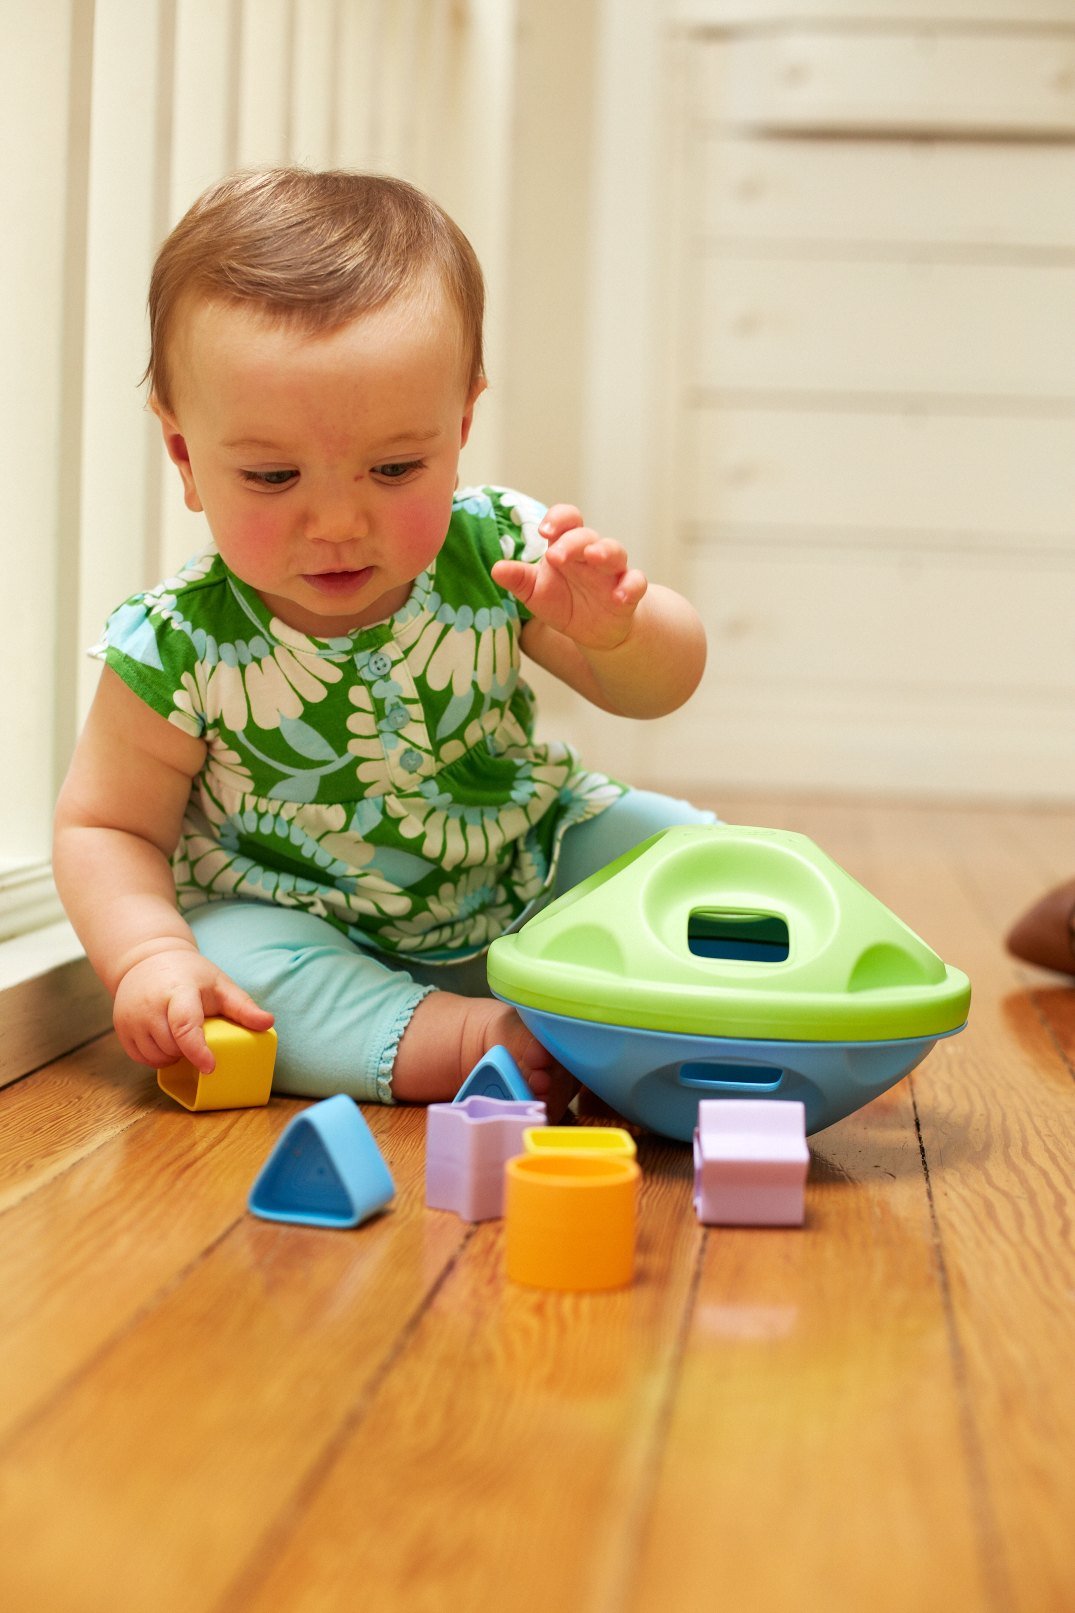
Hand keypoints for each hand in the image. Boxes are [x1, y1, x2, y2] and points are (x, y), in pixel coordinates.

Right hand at [112, 945, 274, 1073]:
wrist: (146, 960)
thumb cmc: (190, 975)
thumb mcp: (220, 985)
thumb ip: (243, 1006)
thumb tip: (268, 1024)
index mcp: (179, 991)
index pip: (184, 1025)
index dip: (197, 1050)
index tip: (210, 1067)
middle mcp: (150, 1005)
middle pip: (171, 1045)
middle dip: (189, 1051)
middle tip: (200, 1038)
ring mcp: (131, 1018)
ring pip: (156, 1056)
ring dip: (173, 1056)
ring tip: (182, 1038)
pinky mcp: (120, 1028)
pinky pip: (141, 1058)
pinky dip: (157, 1057)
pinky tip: (166, 1042)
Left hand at [491, 504, 647, 650]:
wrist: (592, 632)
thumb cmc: (564, 603)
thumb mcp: (536, 593)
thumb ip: (518, 579)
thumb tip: (496, 569)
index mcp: (567, 547)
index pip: (566, 520)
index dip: (557, 519)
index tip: (543, 531)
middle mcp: (591, 554)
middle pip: (586, 536)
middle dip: (572, 542)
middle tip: (555, 556)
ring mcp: (612, 571)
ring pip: (614, 551)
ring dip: (605, 551)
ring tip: (594, 557)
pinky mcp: (629, 591)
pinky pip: (636, 582)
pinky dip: (630, 586)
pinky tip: (619, 596)